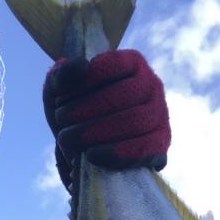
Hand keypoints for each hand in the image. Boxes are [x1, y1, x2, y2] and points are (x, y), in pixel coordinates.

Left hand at [43, 50, 169, 190]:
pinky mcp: (159, 143)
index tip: (60, 97)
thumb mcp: (60, 91)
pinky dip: (117, 153)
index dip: (85, 81)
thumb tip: (80, 66)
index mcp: (132, 64)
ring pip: (135, 120)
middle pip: (125, 94)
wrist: (83, 149)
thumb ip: (63, 75)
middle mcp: (151, 86)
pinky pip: (144, 148)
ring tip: (68, 138)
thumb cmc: (74, 112)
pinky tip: (92, 155)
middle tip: (60, 118)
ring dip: (97, 131)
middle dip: (87, 108)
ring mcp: (159, 114)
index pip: (114, 66)